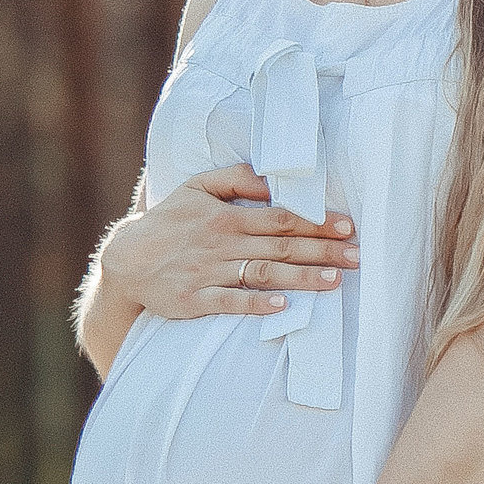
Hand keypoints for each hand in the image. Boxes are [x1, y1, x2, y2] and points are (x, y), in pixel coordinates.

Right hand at [99, 165, 357, 321]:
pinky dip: (256, 303)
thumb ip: (235, 179)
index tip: (347, 226)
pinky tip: (284, 305)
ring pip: (262, 274)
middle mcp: (221, 243)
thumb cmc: (170, 221)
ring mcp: (209, 273)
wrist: (126, 260)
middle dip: (321, 251)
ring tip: (333, 281)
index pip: (280, 218)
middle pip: (280, 247)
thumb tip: (272, 177)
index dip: (315, 222)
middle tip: (357, 256)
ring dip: (300, 278)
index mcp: (226, 216)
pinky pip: (230, 302)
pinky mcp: (196, 299)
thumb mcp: (196, 187)